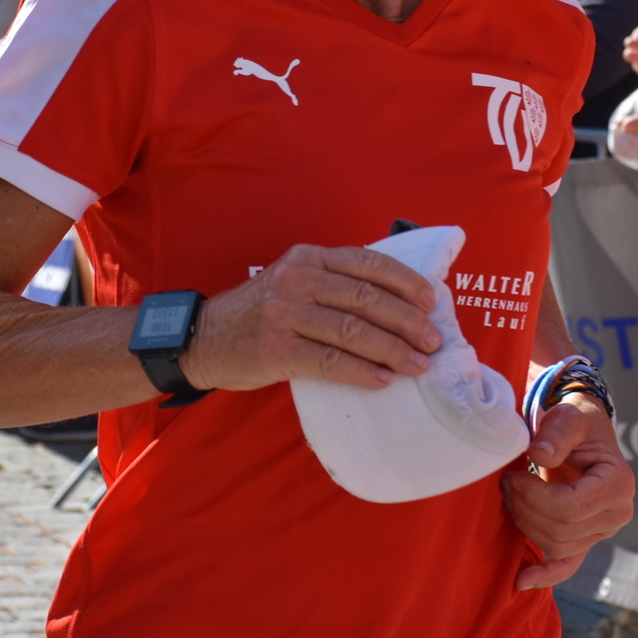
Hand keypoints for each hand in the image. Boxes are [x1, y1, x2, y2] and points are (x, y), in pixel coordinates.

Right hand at [178, 244, 441, 393]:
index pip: (367, 263)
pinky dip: (361, 371)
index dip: (404, 281)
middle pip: (366, 298)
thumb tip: (397, 304)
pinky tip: (383, 380)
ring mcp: (285, 314)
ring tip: (417, 365)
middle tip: (433, 340)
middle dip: (407, 321)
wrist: (204, 338)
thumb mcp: (294, 280)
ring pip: (353, 330)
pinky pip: (330, 361)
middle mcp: (298, 279)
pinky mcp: (276, 350)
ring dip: (392, 350)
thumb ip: (335, 283)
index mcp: (309, 257)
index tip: (431, 301)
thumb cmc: (260, 312)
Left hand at [501, 397, 634, 589]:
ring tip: (510, 495)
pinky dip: (546, 574)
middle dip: (526, 508)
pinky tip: (521, 581)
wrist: (583, 433)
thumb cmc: (576, 423)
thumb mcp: (568, 418)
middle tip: (506, 482)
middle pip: (562, 529)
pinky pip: (568, 564)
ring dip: (526, 523)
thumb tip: (539, 454)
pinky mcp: (587, 539)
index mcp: (618, 483)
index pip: (571, 507)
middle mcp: (618, 513)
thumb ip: (555, 435)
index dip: (534, 497)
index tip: (513, 476)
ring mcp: (603, 531)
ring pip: (557, 544)